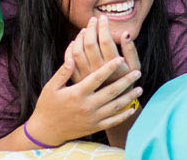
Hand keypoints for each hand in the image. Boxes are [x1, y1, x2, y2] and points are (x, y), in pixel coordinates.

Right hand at [28, 58, 142, 143]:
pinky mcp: (94, 127)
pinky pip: (112, 121)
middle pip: (111, 91)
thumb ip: (63, 72)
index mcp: (77, 93)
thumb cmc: (48, 105)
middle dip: (126, 81)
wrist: (46, 130)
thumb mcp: (51, 87)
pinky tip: (132, 108)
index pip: (97, 77)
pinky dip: (123, 116)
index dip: (110, 67)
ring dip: (129, 97)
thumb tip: (72, 56)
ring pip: (115, 106)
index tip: (121, 59)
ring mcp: (92, 118)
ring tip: (140, 88)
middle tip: (137, 72)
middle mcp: (87, 106)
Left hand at [65, 17, 140, 84]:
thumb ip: (130, 50)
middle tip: (94, 20)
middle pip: (90, 43)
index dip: (104, 27)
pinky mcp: (77, 78)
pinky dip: (71, 48)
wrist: (112, 103)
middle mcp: (97, 71)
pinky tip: (76, 41)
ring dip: (80, 37)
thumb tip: (125, 33)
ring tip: (86, 29)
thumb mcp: (134, 67)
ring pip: (77, 50)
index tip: (104, 18)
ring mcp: (85, 75)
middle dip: (91, 28)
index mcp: (112, 66)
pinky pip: (69, 60)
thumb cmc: (126, 81)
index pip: (105, 40)